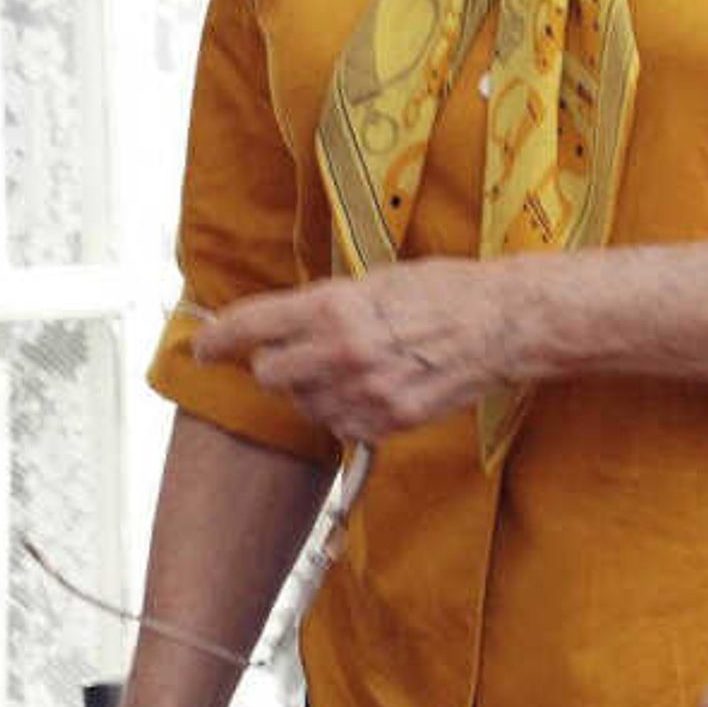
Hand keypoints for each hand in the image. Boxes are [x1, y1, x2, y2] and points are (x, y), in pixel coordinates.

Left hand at [196, 258, 530, 443]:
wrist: (504, 322)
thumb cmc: (444, 290)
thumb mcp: (376, 281)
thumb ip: (325, 306)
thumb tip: (281, 323)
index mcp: (334, 307)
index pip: (252, 327)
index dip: (218, 339)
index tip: (203, 346)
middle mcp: (342, 352)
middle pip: (268, 376)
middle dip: (277, 366)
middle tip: (299, 354)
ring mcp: (366, 393)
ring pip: (304, 405)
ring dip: (314, 391)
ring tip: (352, 368)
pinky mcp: (389, 421)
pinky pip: (341, 425)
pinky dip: (346, 411)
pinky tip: (373, 388)